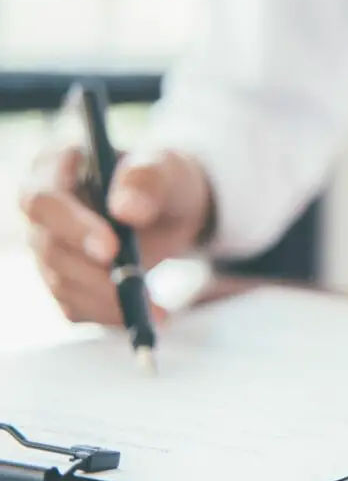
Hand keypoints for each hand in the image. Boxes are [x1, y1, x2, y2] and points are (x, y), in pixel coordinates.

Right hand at [19, 147, 212, 324]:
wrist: (173, 209)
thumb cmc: (164, 179)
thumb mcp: (167, 167)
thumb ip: (148, 179)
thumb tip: (126, 209)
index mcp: (55, 166)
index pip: (45, 201)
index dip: (74, 228)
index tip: (111, 250)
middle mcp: (42, 209)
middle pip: (50, 249)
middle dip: (95, 274)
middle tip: (139, 289)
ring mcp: (48, 247)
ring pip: (62, 284)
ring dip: (109, 299)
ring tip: (156, 307)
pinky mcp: (63, 279)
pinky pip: (76, 306)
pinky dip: (112, 314)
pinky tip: (147, 312)